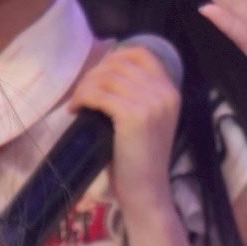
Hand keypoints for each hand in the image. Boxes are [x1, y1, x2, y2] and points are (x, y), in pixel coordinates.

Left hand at [72, 42, 181, 220]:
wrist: (146, 192)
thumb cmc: (139, 162)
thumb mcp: (145, 122)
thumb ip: (135, 97)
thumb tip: (102, 77)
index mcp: (170, 90)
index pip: (141, 53)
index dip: (114, 56)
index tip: (97, 74)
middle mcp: (164, 91)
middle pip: (119, 63)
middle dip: (93, 74)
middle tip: (80, 94)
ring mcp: (151, 102)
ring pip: (106, 77)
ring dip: (84, 87)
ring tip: (76, 104)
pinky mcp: (133, 115)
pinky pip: (99, 94)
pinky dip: (82, 98)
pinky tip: (76, 111)